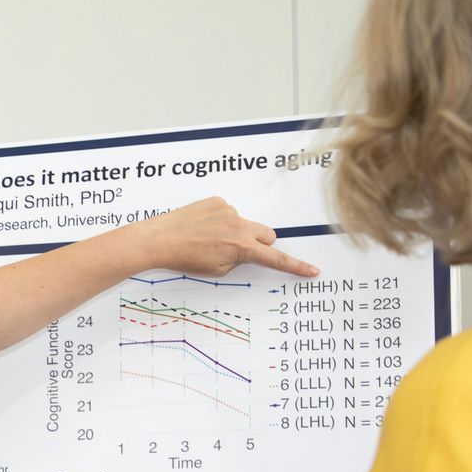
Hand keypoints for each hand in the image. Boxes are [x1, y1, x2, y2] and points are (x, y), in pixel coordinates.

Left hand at [120, 197, 318, 278]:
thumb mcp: (218, 270)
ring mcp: (228, 211)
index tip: (312, 270)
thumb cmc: (184, 258)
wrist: (159, 239)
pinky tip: (203, 229)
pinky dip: (222, 221)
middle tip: (240, 253)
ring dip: (238, 233)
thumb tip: (246, 252)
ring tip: (210, 241)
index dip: (295, 266)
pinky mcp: (216, 201)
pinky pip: (229, 213)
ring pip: (246, 224)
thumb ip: (239, 260)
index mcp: (242, 247)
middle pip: (267, 236)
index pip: (275, 259)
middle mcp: (239, 225)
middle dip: (260, 245)